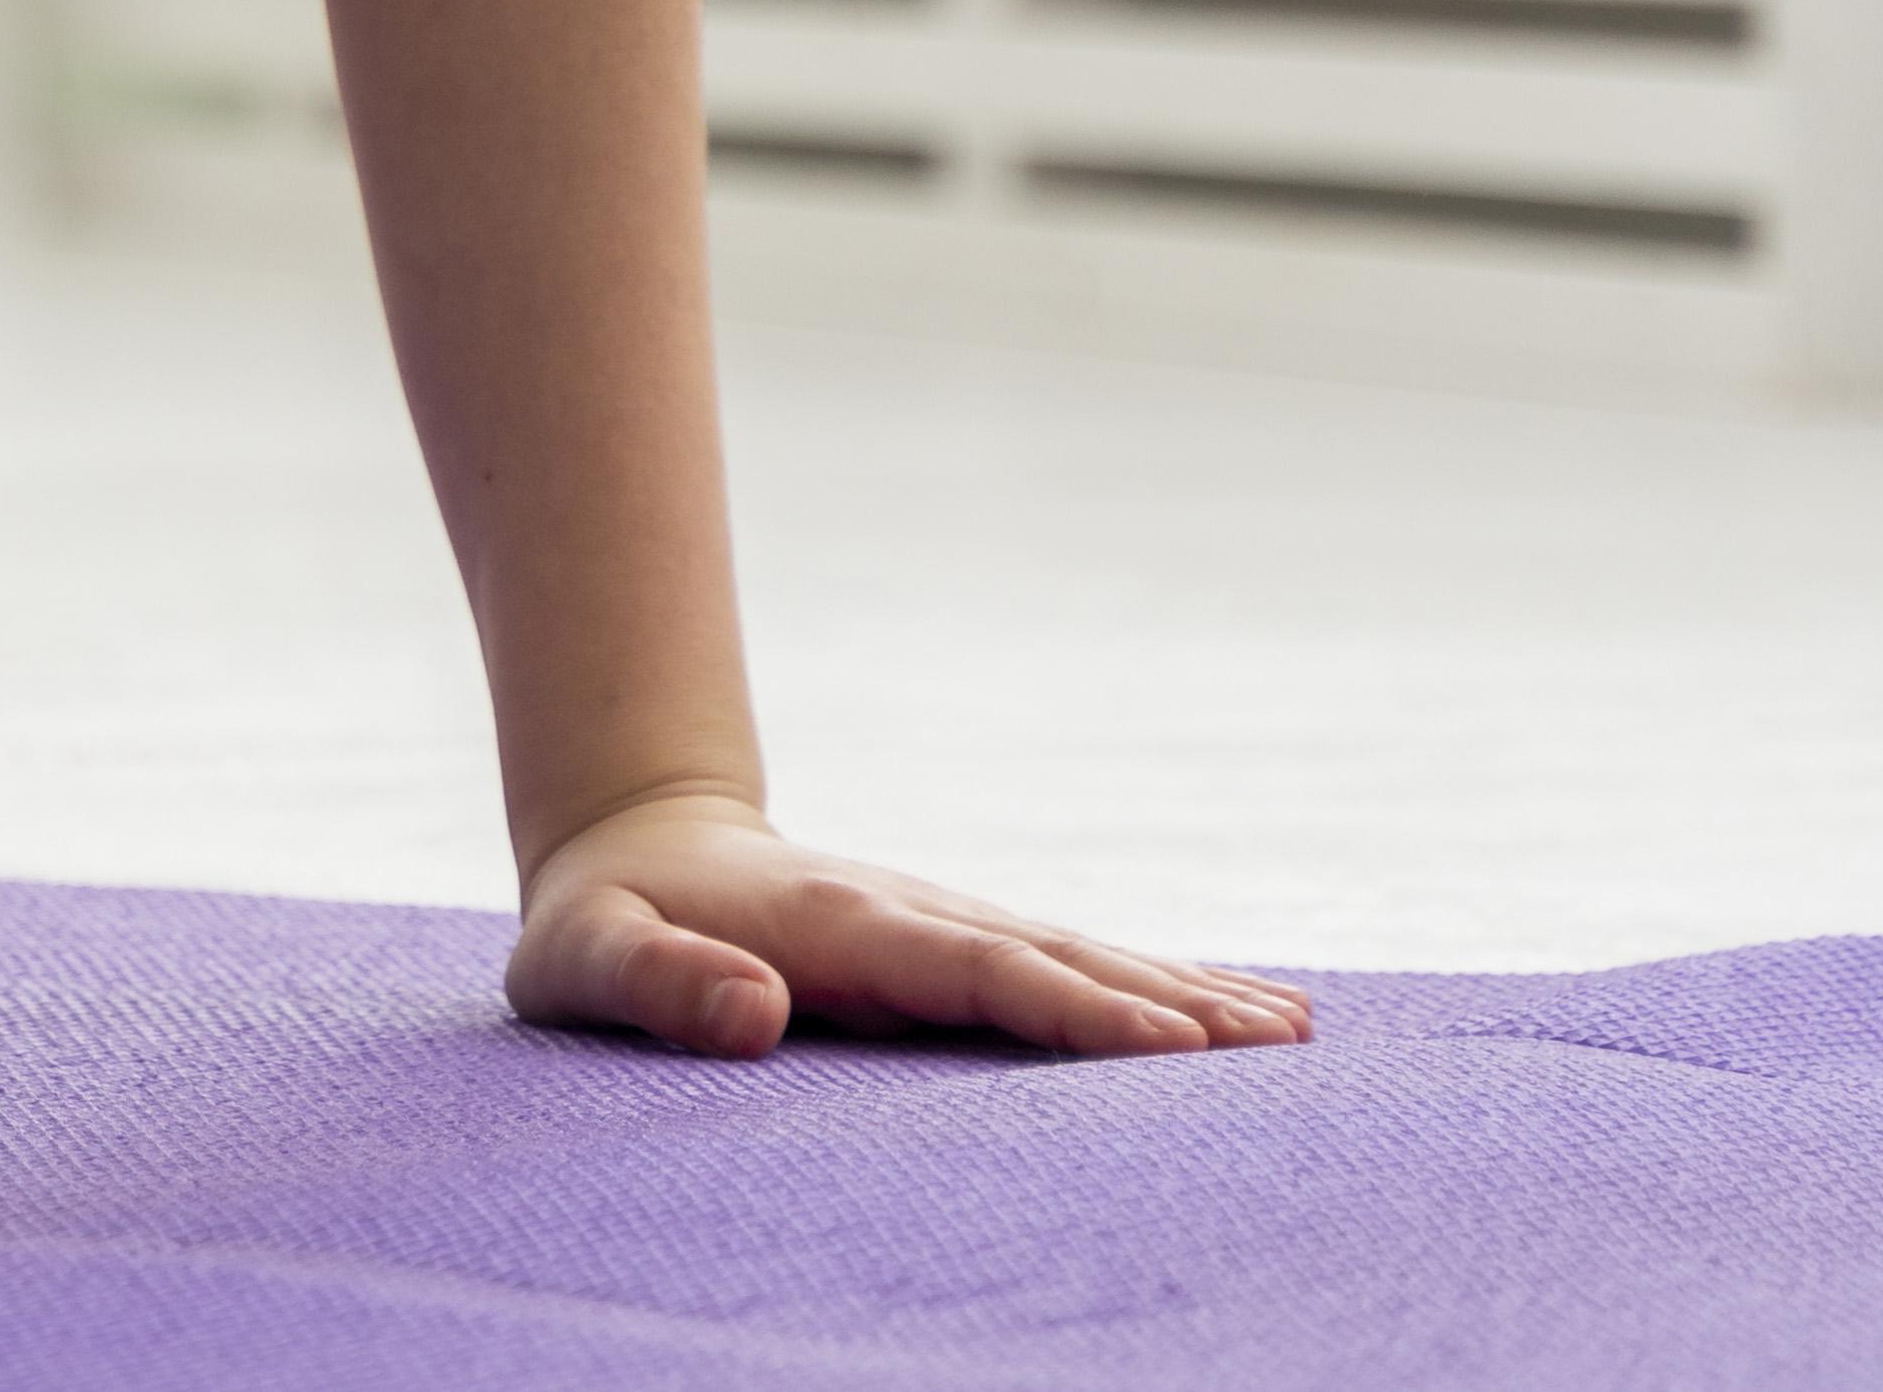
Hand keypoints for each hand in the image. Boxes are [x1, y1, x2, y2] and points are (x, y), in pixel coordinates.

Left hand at [514, 787, 1312, 1062]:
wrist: (630, 841)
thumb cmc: (603, 924)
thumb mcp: (587, 958)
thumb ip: (659, 983)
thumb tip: (755, 1012)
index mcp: (840, 930)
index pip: (975, 971)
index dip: (1071, 1006)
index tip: (1172, 1041)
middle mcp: (912, 915)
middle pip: (1056, 956)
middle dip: (1170, 1000)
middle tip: (1286, 1043)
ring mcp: (940, 921)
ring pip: (1077, 954)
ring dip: (1184, 989)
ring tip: (1295, 1031)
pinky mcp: (952, 941)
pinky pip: (1066, 963)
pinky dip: (1154, 986)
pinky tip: (1233, 1014)